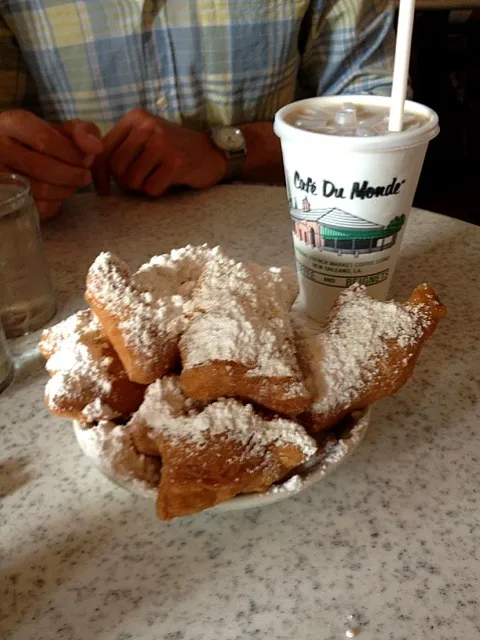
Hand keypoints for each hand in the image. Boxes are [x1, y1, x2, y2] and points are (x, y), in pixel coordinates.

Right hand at [0, 110, 101, 218]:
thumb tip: (96, 148)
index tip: (86, 160)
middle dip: (73, 175)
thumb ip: (84, 131)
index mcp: (12, 123)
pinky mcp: (6, 197)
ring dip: (67, 189)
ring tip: (74, 183)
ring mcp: (0, 174)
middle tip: (85, 176)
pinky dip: (55, 203)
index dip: (72, 154)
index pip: (44, 140)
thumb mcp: (62, 129)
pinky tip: (58, 194)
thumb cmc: (43, 142)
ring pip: (40, 189)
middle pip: (43, 167)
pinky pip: (37, 207)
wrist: (15, 155)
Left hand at [102, 109, 226, 196]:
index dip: (99, 174)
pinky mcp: (176, 163)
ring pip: (132, 180)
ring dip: (141, 188)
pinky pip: (150, 189)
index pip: (103, 149)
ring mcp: (162, 143)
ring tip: (154, 179)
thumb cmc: (171, 151)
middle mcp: (148, 126)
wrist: (210, 153)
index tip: (104, 191)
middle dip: (125, 182)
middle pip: (116, 167)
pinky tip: (167, 182)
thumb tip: (91, 173)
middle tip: (139, 182)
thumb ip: (120, 149)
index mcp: (135, 118)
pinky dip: (156, 191)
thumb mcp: (143, 140)